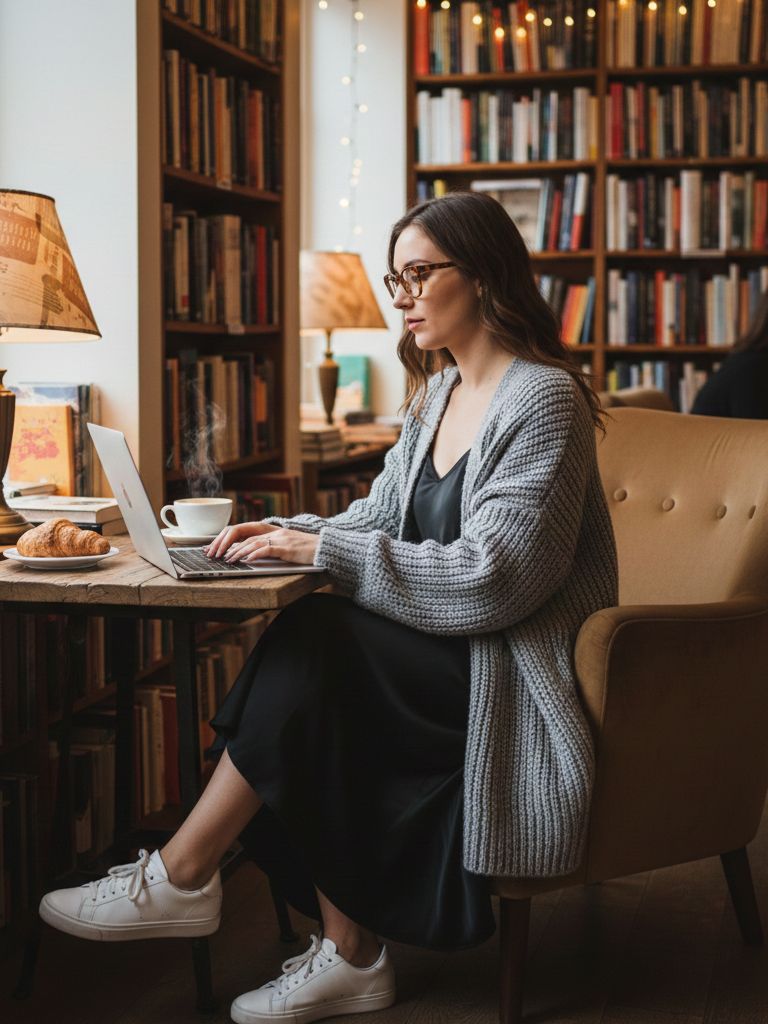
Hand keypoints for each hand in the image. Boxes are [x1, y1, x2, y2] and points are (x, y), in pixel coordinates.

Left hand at [204, 522, 320, 565]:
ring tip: (228, 559)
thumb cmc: (306, 550)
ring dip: (238, 551)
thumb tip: (249, 555)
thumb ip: (269, 547)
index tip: (216, 547)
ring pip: (253, 542)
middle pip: (245, 535)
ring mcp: (281, 539)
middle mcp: (274, 531)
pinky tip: (246, 560)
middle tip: (217, 555)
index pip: (244, 530)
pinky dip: (254, 555)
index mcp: (272, 530)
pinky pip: (267, 549)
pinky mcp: (288, 548)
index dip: (228, 537)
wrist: (326, 548)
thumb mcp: (285, 546)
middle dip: (228, 545)